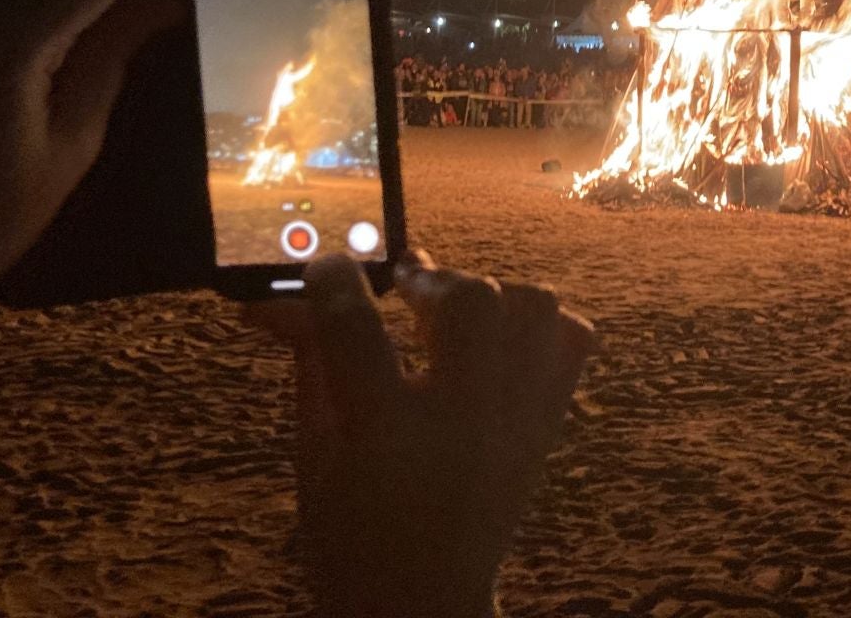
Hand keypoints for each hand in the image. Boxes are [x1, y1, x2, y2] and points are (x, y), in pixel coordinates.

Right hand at [247, 252, 594, 617]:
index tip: (327, 266)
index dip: (334, 280)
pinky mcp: (548, 427)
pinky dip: (541, 321)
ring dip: (490, 291)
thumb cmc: (351, 530)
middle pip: (470, 301)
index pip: (356, 329)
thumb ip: (309, 362)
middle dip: (430, 278)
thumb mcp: (314, 452)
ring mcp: (517, 423)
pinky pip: (574, 337)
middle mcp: (463, 422)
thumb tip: (276, 299)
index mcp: (386, 435)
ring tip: (452, 309)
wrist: (422, 601)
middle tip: (402, 286)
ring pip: (534, 306)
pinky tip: (499, 336)